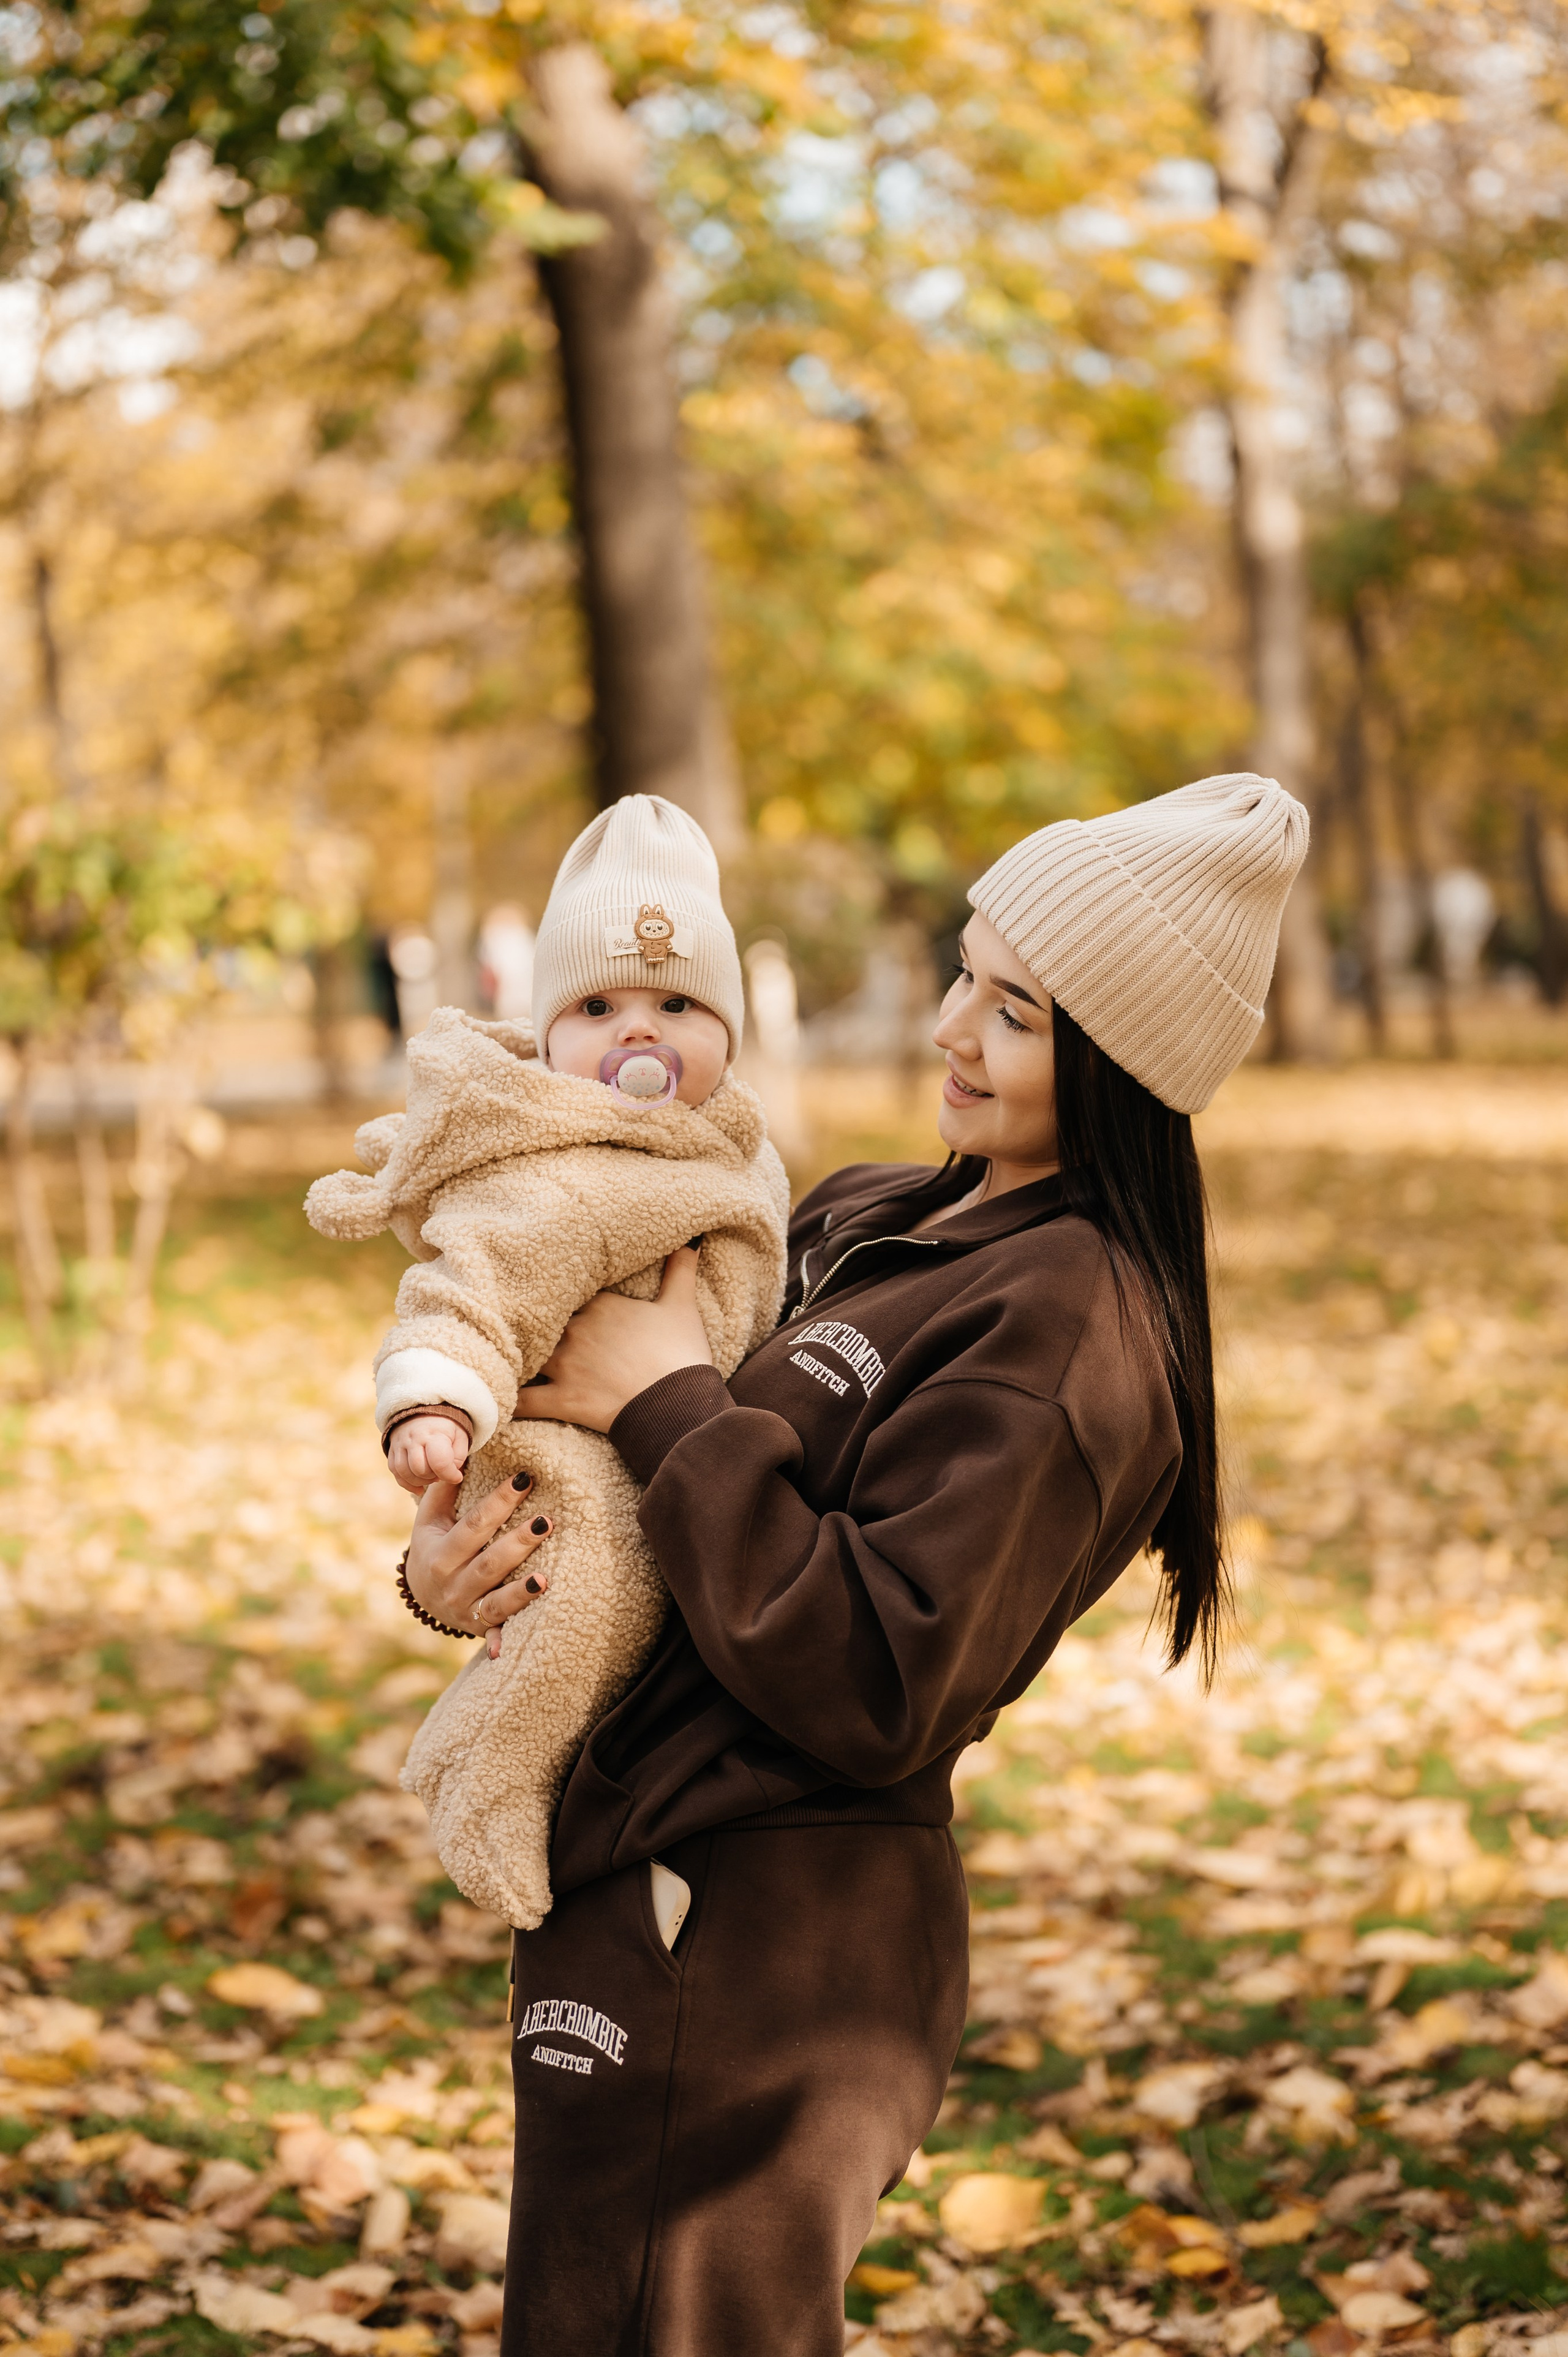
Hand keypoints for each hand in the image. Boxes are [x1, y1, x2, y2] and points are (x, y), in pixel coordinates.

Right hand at [388, 1413, 470, 1495]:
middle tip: (442, 1472)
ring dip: (420, 1481)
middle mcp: (414, 1438)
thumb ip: (458, 1457)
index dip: (450, 1475)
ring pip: (405, 1473)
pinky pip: (396, 1472)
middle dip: (434, 1477)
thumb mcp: (460, 1436)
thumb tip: (449, 1474)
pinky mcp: (392, 1449)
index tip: (457, 1476)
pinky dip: (407, 1483)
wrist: (424, 1409)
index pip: (439, 1462)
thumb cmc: (446, 1426)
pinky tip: (419, 1487)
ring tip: (432, 1476)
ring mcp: (400, 1443)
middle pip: (420, 1469)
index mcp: (434, 1433)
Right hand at [405, 1468, 553, 1657]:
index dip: (499, 1502)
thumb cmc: (434, 1545)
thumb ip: (442, 1490)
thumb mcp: (429, 1519)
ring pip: (495, 1601)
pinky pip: (493, 1634)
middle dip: (518, 1543)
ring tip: (545, 1577)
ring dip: (520, 1592)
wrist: (422, 1594)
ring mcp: (465, 1609)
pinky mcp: (478, 1627)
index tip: (525, 1479)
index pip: (473, 1525)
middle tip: (547, 1521)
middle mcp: (450, 1584)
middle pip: (488, 1563)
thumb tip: (460, 1456)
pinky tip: (509, 1648)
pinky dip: (500, 1642)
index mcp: (439, 1553)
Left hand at [511, 1246, 711, 1434]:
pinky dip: (505, 1402)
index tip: (548, 1297)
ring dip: (512, 1356)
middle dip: (529, 1324)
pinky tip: (493, 1401)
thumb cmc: (682, 1355)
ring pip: (524, 1355)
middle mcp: (575, 1329)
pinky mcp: (562, 1399)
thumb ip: (681, 1269)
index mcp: (600, 1305)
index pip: (565, 1290)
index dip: (557, 1295)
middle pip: (539, 1321)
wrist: (679, 1404)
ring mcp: (565, 1365)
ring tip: (495, 1357)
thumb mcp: (683, 1306)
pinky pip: (522, 1401)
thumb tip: (690, 1239)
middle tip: (514, 1324)